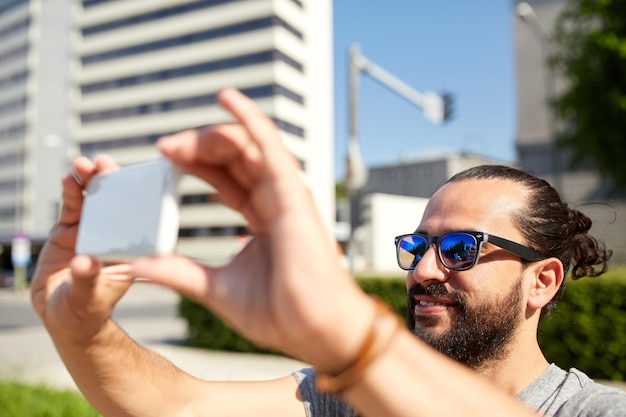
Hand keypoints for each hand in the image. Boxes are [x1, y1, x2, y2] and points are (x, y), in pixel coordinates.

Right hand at [30, 155, 132, 342]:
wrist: (63, 314)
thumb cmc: (86, 309)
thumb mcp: (89, 297)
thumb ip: (87, 280)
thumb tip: (83, 263)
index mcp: (130, 248)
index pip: (139, 217)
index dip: (137, 195)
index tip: (136, 177)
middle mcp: (115, 234)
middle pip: (117, 201)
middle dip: (111, 180)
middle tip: (104, 164)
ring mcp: (93, 229)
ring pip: (93, 198)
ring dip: (89, 180)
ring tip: (83, 165)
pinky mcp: (71, 229)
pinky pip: (72, 206)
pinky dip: (70, 191)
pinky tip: (68, 178)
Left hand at [131, 88, 374, 369]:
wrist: (314, 331)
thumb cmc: (278, 313)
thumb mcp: (214, 289)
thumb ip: (179, 271)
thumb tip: (136, 265)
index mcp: (260, 218)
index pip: (225, 179)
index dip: (195, 165)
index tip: (161, 161)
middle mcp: (274, 200)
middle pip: (233, 158)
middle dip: (196, 148)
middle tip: (163, 150)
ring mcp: (285, 194)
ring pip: (247, 147)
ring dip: (210, 136)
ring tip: (175, 143)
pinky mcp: (293, 193)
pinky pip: (269, 146)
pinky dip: (250, 119)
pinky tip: (227, 98)